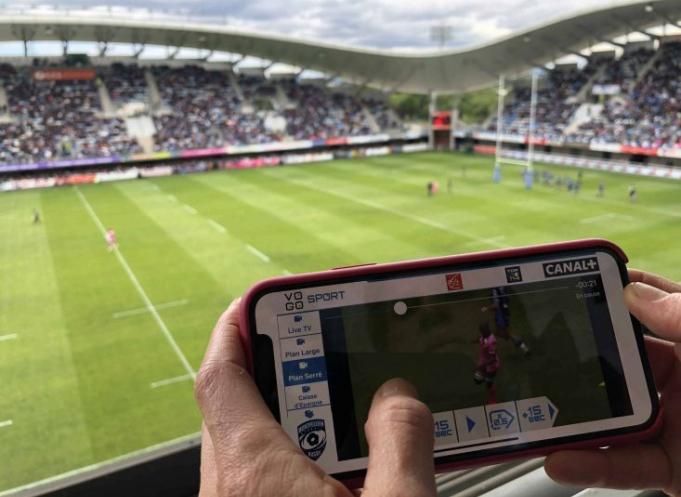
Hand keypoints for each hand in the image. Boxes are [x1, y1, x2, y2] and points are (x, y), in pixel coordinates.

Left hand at [195, 298, 436, 496]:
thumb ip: (401, 441)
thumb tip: (398, 395)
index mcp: (256, 474)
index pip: (222, 378)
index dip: (234, 330)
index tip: (252, 302)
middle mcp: (230, 490)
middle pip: (234, 405)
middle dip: (272, 370)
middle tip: (309, 351)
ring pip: (244, 443)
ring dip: (281, 416)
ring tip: (328, 407)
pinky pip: (254, 475)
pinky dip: (285, 453)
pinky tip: (327, 464)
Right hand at [545, 269, 680, 494]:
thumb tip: (633, 293)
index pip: (648, 304)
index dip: (610, 292)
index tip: (569, 283)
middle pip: (616, 361)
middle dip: (576, 357)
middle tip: (534, 352)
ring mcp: (673, 423)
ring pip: (610, 414)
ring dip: (571, 416)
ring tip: (535, 412)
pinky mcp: (669, 467)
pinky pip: (623, 465)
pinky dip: (590, 465)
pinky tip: (561, 460)